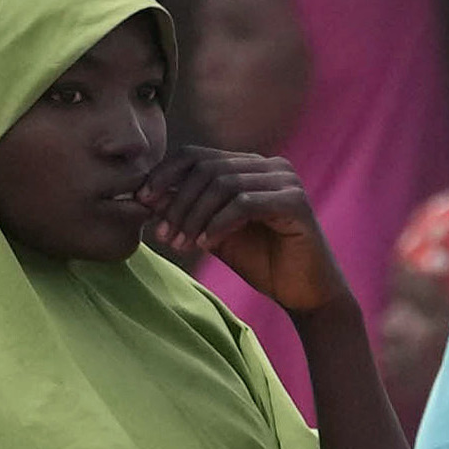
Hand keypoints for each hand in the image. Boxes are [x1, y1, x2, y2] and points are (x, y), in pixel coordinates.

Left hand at [138, 141, 342, 314]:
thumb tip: (147, 197)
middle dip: (178, 202)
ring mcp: (285, 180)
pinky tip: (207, 244)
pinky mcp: (295, 202)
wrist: (306, 293)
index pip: (197, 155)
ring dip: (194, 216)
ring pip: (223, 183)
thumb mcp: (214, 234)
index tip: (142, 202)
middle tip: (163, 235)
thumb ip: (188, 212)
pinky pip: (244, 203)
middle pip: (206, 168)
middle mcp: (269, 166)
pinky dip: (219, 223)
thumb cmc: (263, 262)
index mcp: (250, 166)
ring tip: (182, 244)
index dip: (165, 175)